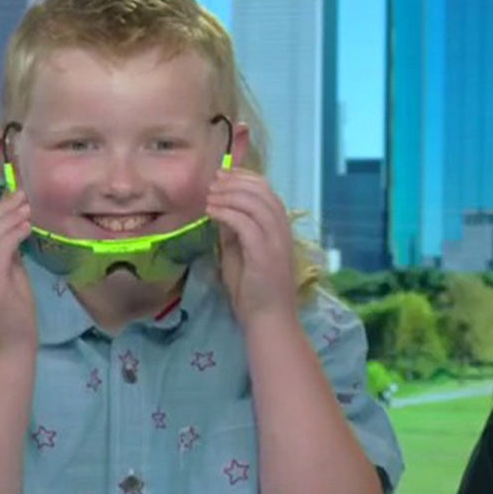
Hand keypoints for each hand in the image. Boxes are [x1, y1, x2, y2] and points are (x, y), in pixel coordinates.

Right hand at [0, 190, 37, 355]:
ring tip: (27, 208)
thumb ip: (4, 253)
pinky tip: (27, 226)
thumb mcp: (3, 276)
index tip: (9, 198)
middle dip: (1, 208)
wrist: (4, 348)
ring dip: (9, 217)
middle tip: (22, 197)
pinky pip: (0, 250)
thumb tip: (13, 227)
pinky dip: (13, 233)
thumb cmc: (7, 314)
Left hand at [206, 168, 298, 324]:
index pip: (266, 191)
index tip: (222, 174)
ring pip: (255, 203)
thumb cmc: (253, 291)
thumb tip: (219, 209)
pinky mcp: (265, 253)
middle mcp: (282, 230)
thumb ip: (233, 232)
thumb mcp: (239, 253)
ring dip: (229, 194)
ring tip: (210, 196)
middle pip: (262, 191)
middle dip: (235, 181)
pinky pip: (246, 222)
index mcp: (279, 228)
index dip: (244, 177)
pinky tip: (212, 212)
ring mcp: (275, 241)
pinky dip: (227, 212)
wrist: (268, 318)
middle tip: (213, 181)